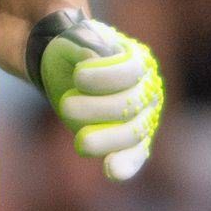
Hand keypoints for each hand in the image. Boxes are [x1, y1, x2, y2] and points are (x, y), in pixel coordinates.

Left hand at [36, 16, 164, 180]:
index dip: (106, 76)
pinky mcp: (129, 141)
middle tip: (65, 106)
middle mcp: (146, 89)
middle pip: (131, 104)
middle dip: (98, 109)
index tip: (78, 77)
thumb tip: (94, 57)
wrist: (64, 71)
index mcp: (137, 60)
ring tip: (79, 143)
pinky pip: (135, 154)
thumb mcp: (71, 39)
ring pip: (133, 132)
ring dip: (107, 139)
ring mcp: (141, 117)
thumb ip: (84, 44)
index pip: (131, 71)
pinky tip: (112, 172)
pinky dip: (126, 163)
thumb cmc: (70, 51)